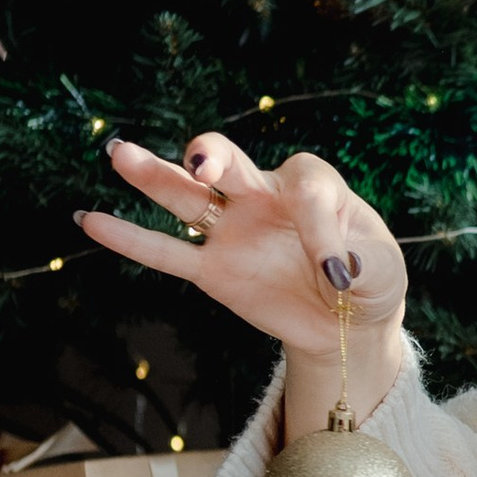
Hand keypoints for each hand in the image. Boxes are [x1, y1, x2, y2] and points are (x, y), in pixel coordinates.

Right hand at [76, 137, 406, 367]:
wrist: (350, 322)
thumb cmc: (371, 279)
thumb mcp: (384, 270)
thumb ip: (362, 260)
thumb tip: (336, 266)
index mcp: (313, 184)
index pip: (305, 188)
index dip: (321, 229)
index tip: (341, 273)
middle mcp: (264, 195)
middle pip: (230, 163)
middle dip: (215, 156)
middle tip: (203, 160)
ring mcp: (233, 230)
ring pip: (187, 197)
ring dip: (156, 175)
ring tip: (120, 153)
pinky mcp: (213, 271)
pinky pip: (169, 254)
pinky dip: (130, 239)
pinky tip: (92, 221)